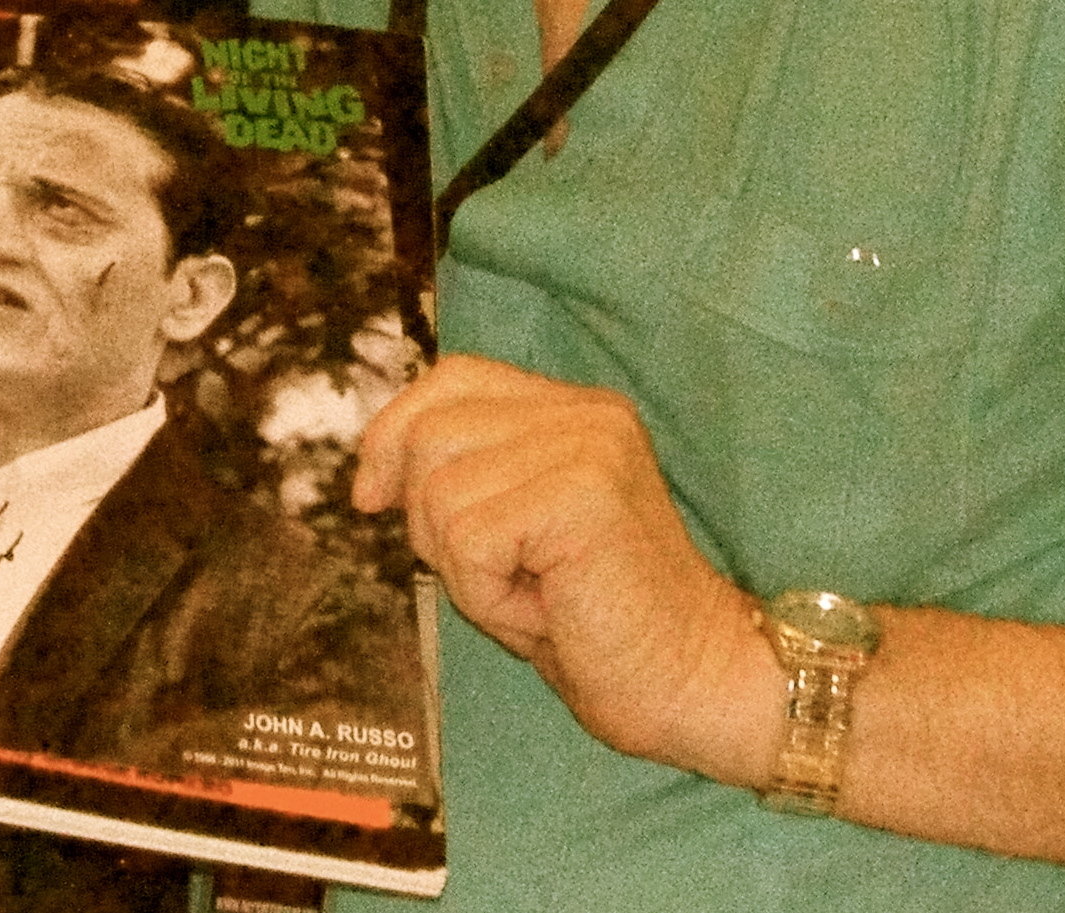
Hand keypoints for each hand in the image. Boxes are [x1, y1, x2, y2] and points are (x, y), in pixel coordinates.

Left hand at [353, 353, 778, 783]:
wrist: (694, 686)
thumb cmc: (596, 625)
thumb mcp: (509, 533)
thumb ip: (457, 480)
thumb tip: (369, 476)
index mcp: (576, 411)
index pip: (453, 378)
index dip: (394, 431)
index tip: (371, 496)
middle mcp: (587, 414)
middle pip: (431, 434)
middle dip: (431, 519)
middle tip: (501, 575)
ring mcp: (589, 446)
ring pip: (440, 490)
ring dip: (465, 567)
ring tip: (533, 593)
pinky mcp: (583, 494)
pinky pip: (468, 538)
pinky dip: (485, 593)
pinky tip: (545, 609)